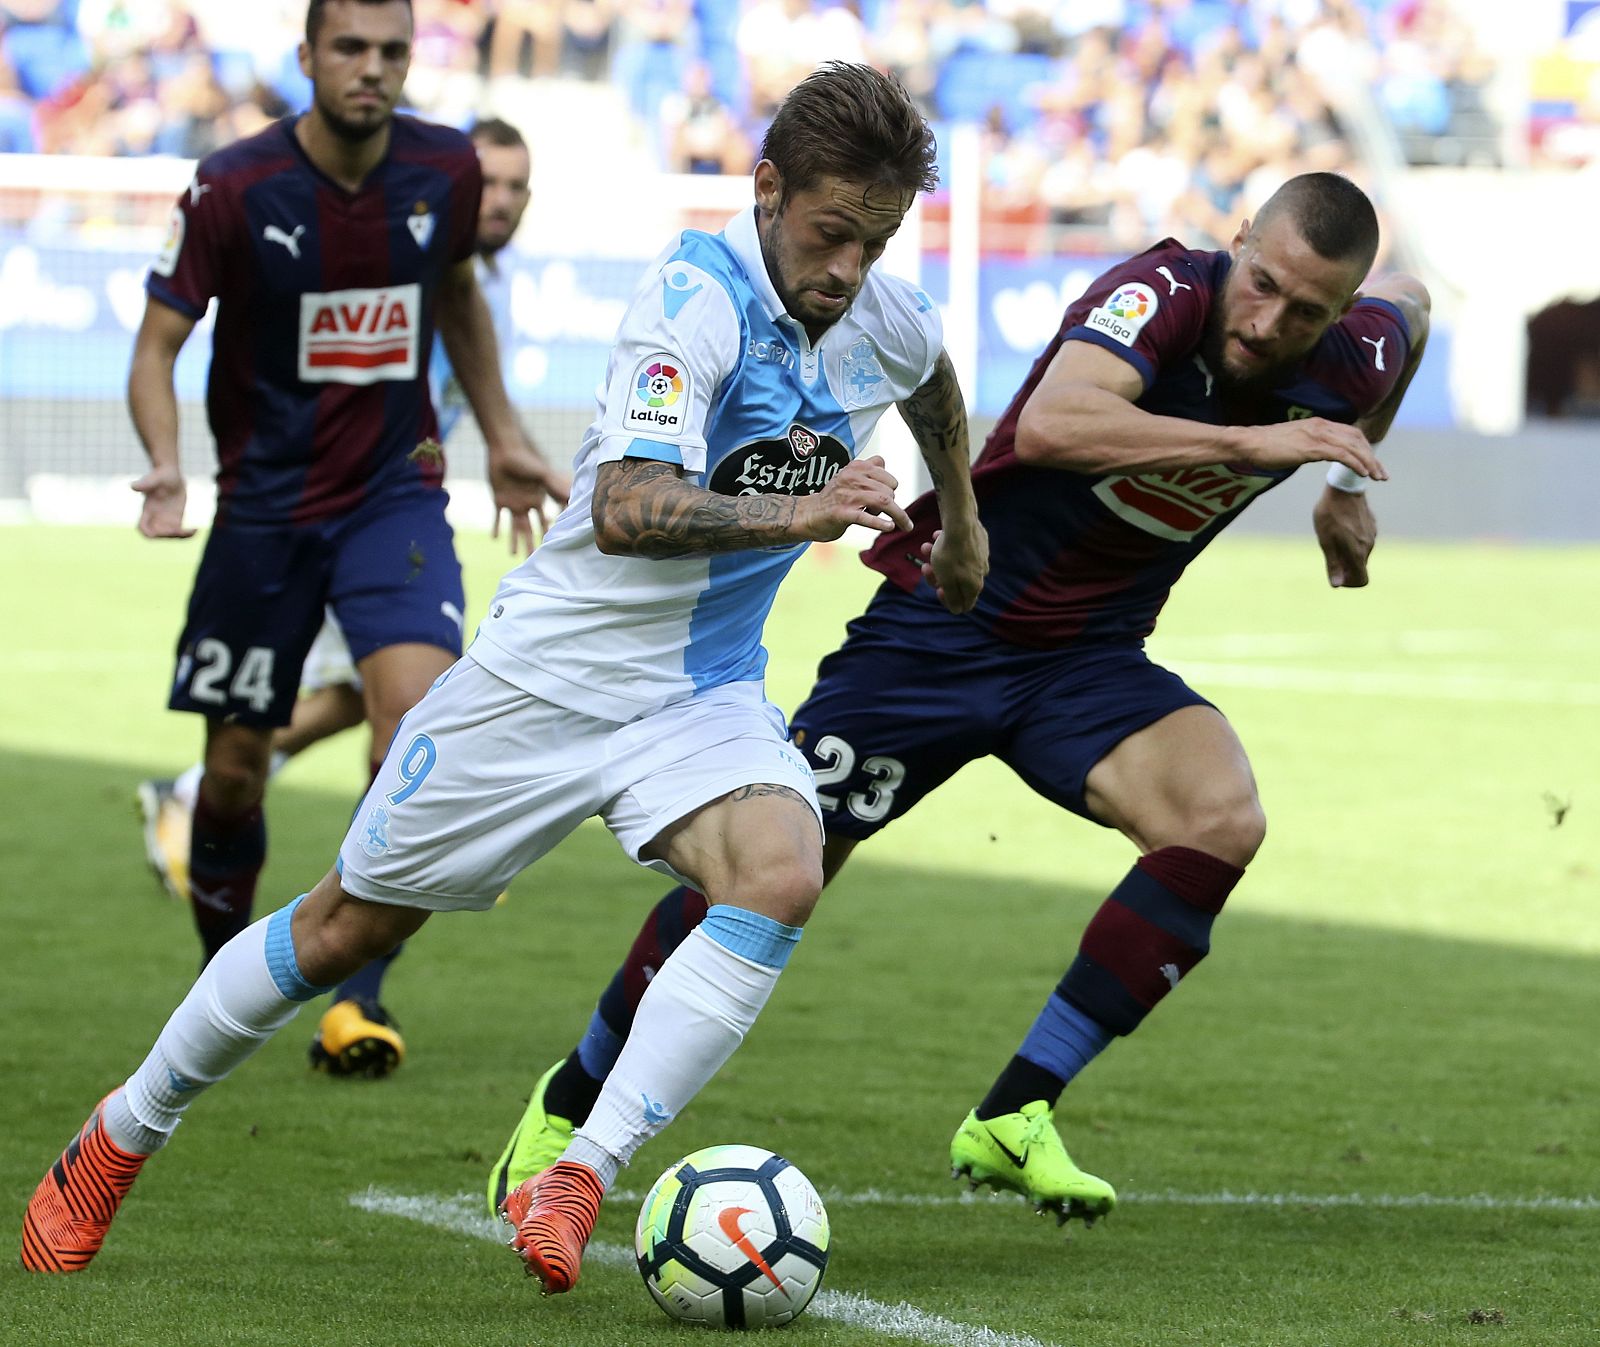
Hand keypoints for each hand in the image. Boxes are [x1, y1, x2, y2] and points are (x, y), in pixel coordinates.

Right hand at [131, 463, 194, 538]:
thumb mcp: (153, 479)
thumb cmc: (160, 474)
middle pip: (158, 534)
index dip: (150, 533)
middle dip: (169, 535)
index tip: (162, 530)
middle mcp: (156, 516)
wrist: (170, 474)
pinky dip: (187, 534)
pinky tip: (196, 529)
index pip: (143, 528)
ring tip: (192, 531)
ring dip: (180, 536)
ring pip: (170, 535)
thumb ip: (144, 483)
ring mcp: (166, 518)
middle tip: (181, 529)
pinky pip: (180, 531)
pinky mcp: (176, 517)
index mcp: (148, 510)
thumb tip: (133, 486)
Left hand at [489, 437, 568, 554]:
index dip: (550, 533)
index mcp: (538, 500)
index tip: (555, 547)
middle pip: (531, 529)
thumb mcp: (543, 474)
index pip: (546, 521)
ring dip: (515, 541)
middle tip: (535, 559)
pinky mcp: (499, 499)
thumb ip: (556, 487)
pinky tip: (494, 538)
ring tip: (515, 556)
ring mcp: (513, 502)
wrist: (504, 449)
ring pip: (515, 527)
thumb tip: (573, 498)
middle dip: (533, 544)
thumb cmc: (525, 459)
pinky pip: (497, 517)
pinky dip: (496, 526)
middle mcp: (527, 504)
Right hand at [794, 455, 912, 542]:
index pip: (887, 475)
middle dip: (891, 504)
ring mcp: (847, 496)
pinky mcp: (842, 513)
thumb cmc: (834, 498)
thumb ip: (866, 468)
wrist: (809, 514)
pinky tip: (890, 527)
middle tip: (878, 512)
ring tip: (902, 525)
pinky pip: (866, 517)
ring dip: (898, 515)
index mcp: (855, 467)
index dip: (889, 487)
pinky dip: (880, 523)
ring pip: (883, 501)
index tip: (883, 497)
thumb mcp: (849, 476)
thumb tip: (883, 462)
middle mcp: (852, 478)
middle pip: (889, 490)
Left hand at [919, 523, 987, 613]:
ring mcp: (981, 556)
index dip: (948, 600)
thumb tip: (957, 610)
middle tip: (925, 566)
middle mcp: (982, 573)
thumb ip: (952, 597)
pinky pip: (960, 549)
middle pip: (956, 583)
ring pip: (955, 564)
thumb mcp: (946, 580)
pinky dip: (947, 546)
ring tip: (925, 547)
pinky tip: (936, 536)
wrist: (960, 522)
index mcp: (975, 586)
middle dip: (938, 576)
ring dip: (937, 559)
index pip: (964, 604)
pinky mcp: (979, 542)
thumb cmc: (950, 553)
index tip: (938, 589)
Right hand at [1240, 418, 1387, 480]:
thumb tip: (1313, 453)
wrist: (1248, 443)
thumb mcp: (1292, 442)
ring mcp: (1317, 435)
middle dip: (1372, 457)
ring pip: (1353, 447)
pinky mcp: (1312, 447)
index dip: (1365, 448)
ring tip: (1377, 477)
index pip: (1351, 433)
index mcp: (1318, 424)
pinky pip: (1342, 455)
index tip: (1371, 463)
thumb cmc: (1264, 446)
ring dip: (1369, 462)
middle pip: (1357, 439)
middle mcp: (1322, 426)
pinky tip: (1362, 474)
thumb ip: (1307, 444)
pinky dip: (1355, 464)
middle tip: (1381, 474)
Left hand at [1313, 483, 1376, 587]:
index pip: (1362, 580)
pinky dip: (1353, 540)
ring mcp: (1371, 534)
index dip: (1351, 582)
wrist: (1343, 488)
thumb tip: (1337, 585)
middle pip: (1360, 566)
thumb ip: (1333, 564)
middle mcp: (1368, 545)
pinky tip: (1341, 526)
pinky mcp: (1371, 524)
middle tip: (1330, 554)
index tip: (1339, 575)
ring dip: (1349, 552)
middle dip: (1346, 566)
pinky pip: (1363, 539)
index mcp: (1358, 552)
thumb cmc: (1330, 515)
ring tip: (1333, 537)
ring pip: (1361, 552)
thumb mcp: (1326, 541)